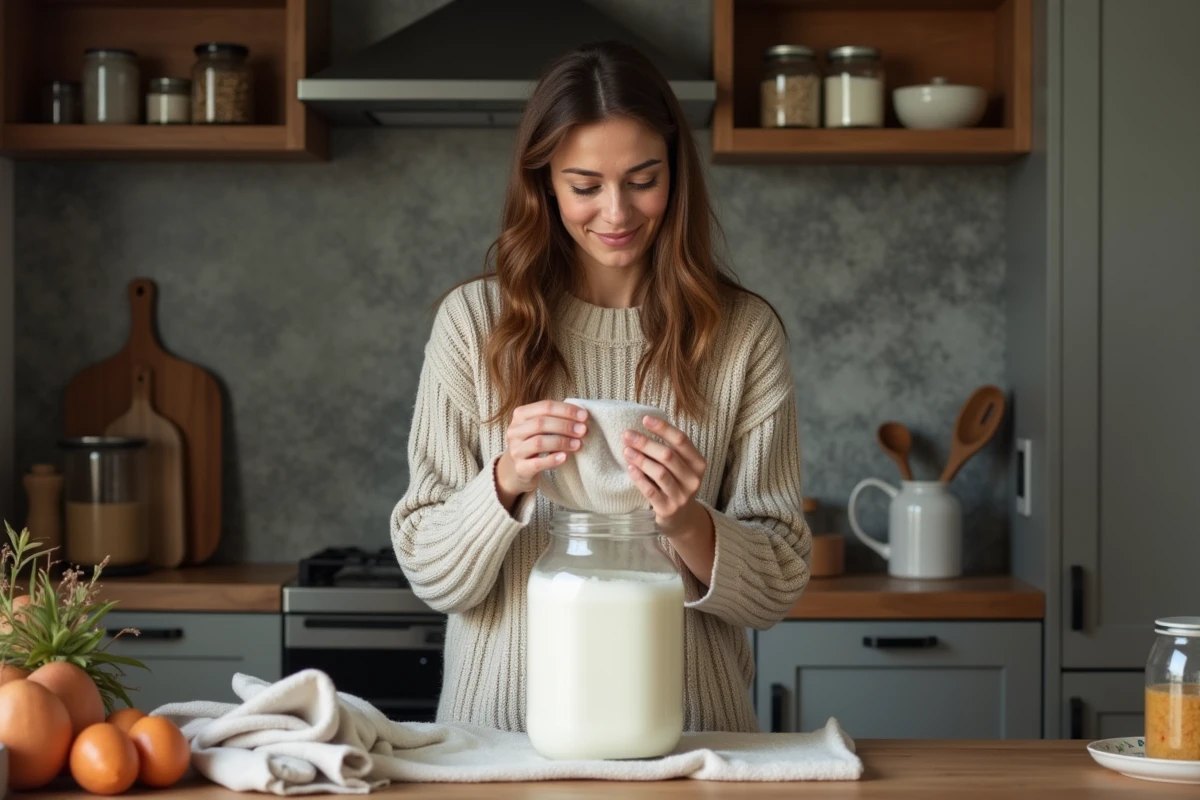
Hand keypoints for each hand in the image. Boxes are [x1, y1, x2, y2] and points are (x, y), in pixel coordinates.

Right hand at [496, 400, 588, 503]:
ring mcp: (515, 450)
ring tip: (577, 444)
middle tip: (583, 430)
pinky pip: (537, 463)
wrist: (518, 469)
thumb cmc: (534, 442)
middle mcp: (514, 431)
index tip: (584, 416)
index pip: (545, 407)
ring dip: (561, 442)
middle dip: (565, 425)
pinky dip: (552, 460)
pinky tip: (565, 457)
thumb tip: (582, 417)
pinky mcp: (520, 468)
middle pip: (541, 423)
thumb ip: (556, 419)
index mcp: (520, 415)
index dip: (566, 410)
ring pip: (539, 442)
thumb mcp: (539, 427)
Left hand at [622, 416, 708, 534]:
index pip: (681, 440)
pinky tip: (630, 468)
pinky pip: (651, 491)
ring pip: (660, 473)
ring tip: (626, 450)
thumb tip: (642, 427)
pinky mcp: (668, 509)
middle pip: (668, 456)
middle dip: (645, 443)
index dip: (663, 428)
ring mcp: (681, 496)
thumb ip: (669, 450)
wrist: (681, 519)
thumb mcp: (681, 467)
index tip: (645, 419)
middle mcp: (693, 480)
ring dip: (641, 459)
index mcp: (698, 464)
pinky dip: (639, 478)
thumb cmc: (676, 484)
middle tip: (627, 434)